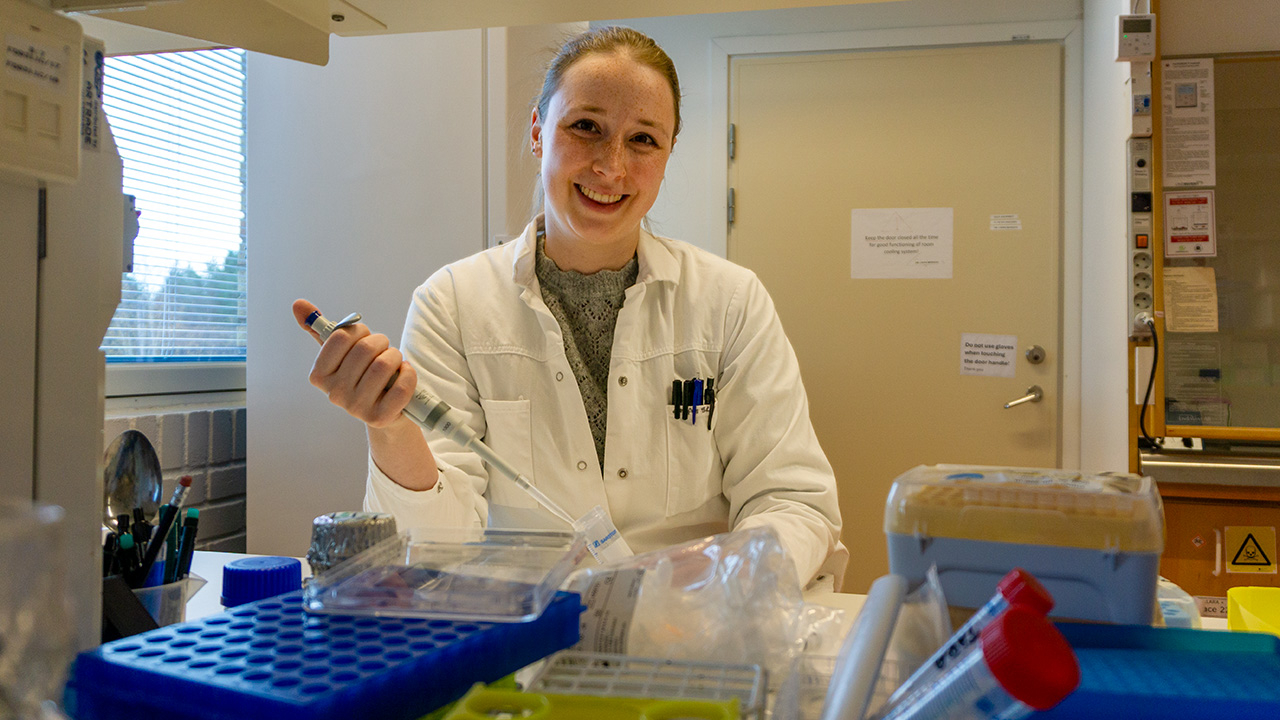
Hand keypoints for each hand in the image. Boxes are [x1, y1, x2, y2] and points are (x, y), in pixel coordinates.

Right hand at [292, 299, 416, 428]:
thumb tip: (298, 304)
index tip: (364, 337)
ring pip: (383, 364)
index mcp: (319, 375)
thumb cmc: (362, 376)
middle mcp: (334, 394)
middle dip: (381, 342)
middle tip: (383, 349)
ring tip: (393, 363)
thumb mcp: (340, 354)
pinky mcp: (380, 417)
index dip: (359, 331)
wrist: (385, 411)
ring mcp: (356, 408)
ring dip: (395, 357)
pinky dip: (408, 374)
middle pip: (365, 349)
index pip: (341, 336)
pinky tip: (402, 375)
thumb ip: (320, 329)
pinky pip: (401, 385)